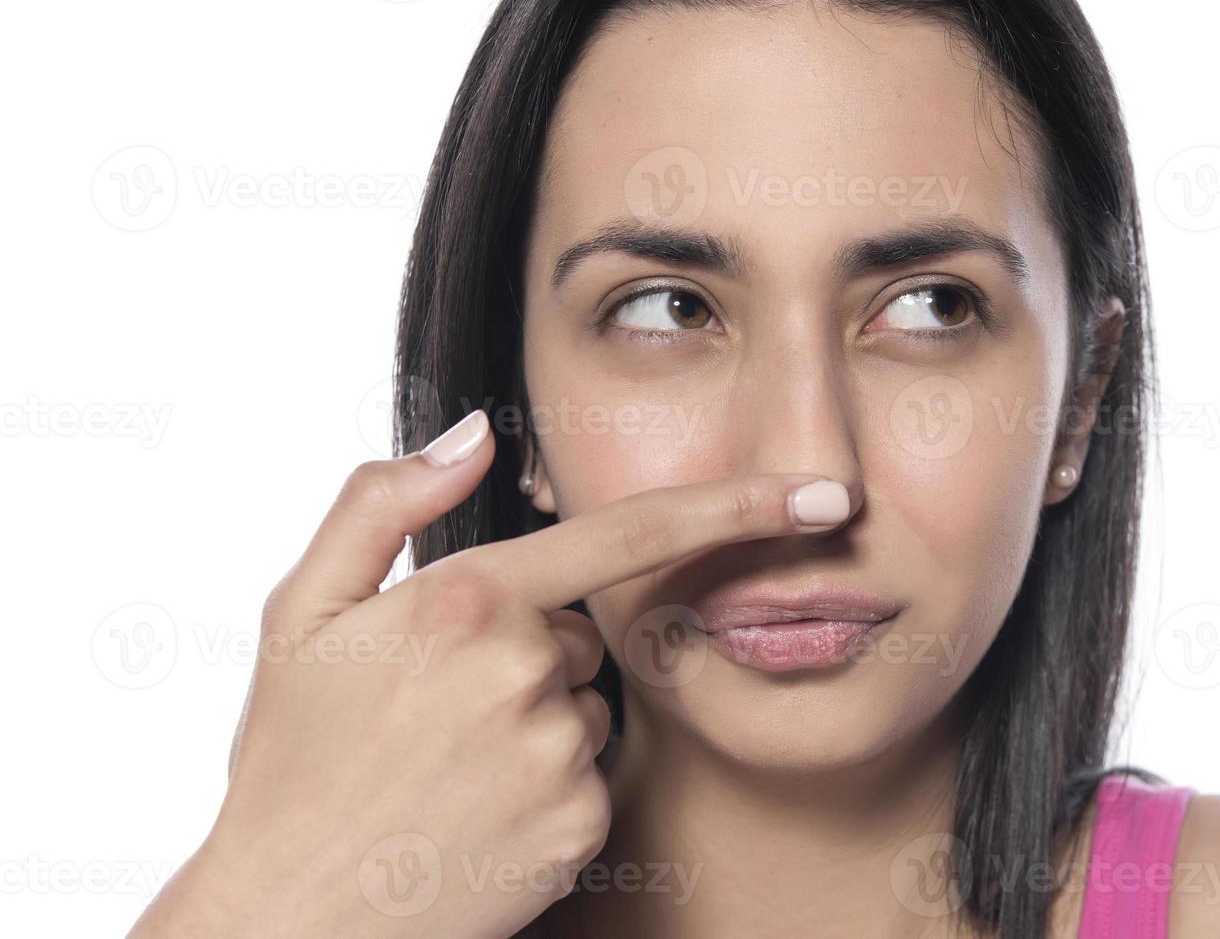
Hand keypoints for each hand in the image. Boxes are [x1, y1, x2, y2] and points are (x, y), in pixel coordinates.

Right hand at [127, 408, 850, 938]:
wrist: (292, 912)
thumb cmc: (294, 760)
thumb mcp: (303, 612)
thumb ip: (385, 503)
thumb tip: (473, 433)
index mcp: (470, 600)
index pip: (630, 534)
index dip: (739, 506)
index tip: (823, 493)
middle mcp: (528, 672)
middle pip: (584, 632)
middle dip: (533, 652)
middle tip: (440, 707)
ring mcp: (561, 756)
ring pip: (588, 706)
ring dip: (537, 720)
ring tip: (450, 765)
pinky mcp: (581, 825)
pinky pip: (592, 775)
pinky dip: (549, 784)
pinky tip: (478, 808)